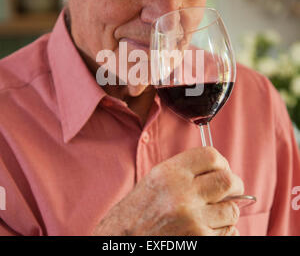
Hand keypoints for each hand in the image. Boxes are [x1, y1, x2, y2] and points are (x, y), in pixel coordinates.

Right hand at [92, 147, 243, 235]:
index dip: (222, 162)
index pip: (211, 156)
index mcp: (170, 173)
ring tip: (214, 210)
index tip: (222, 168)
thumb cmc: (140, 209)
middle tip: (231, 188)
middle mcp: (182, 193)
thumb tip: (220, 170)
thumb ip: (187, 171)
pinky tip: (209, 225)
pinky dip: (224, 227)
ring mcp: (192, 219)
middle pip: (228, 180)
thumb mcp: (158, 178)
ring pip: (232, 209)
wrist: (124, 238)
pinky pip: (228, 231)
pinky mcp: (199, 240)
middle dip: (235, 184)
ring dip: (228, 209)